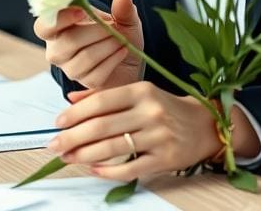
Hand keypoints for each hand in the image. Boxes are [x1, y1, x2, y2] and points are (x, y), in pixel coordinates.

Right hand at [33, 0, 143, 89]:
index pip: (43, 27)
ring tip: (121, 40)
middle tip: (114, 27)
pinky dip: (113, 60)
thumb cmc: (119, 34)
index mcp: (57, 28)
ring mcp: (70, 68)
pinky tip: (122, 52)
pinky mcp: (85, 83)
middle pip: (67, 42)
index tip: (81, 10)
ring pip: (85, 58)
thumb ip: (122, 9)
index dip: (60, 19)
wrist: (130, 61)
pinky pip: (96, 74)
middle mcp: (57, 50)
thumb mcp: (124, 18)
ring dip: (108, 45)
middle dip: (96, 32)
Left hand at [45, 82, 225, 180]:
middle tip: (55, 145)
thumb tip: (71, 99)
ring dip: (84, 155)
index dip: (75, 113)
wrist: (205, 125)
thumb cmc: (166, 108)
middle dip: (73, 137)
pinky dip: (108, 171)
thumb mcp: (139, 93)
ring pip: (112, 148)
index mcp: (142, 90)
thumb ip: (104, 94)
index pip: (101, 101)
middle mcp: (150, 111)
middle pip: (102, 126)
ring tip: (68, 157)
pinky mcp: (165, 159)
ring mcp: (158, 136)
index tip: (58, 123)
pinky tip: (93, 169)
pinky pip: (130, 168)